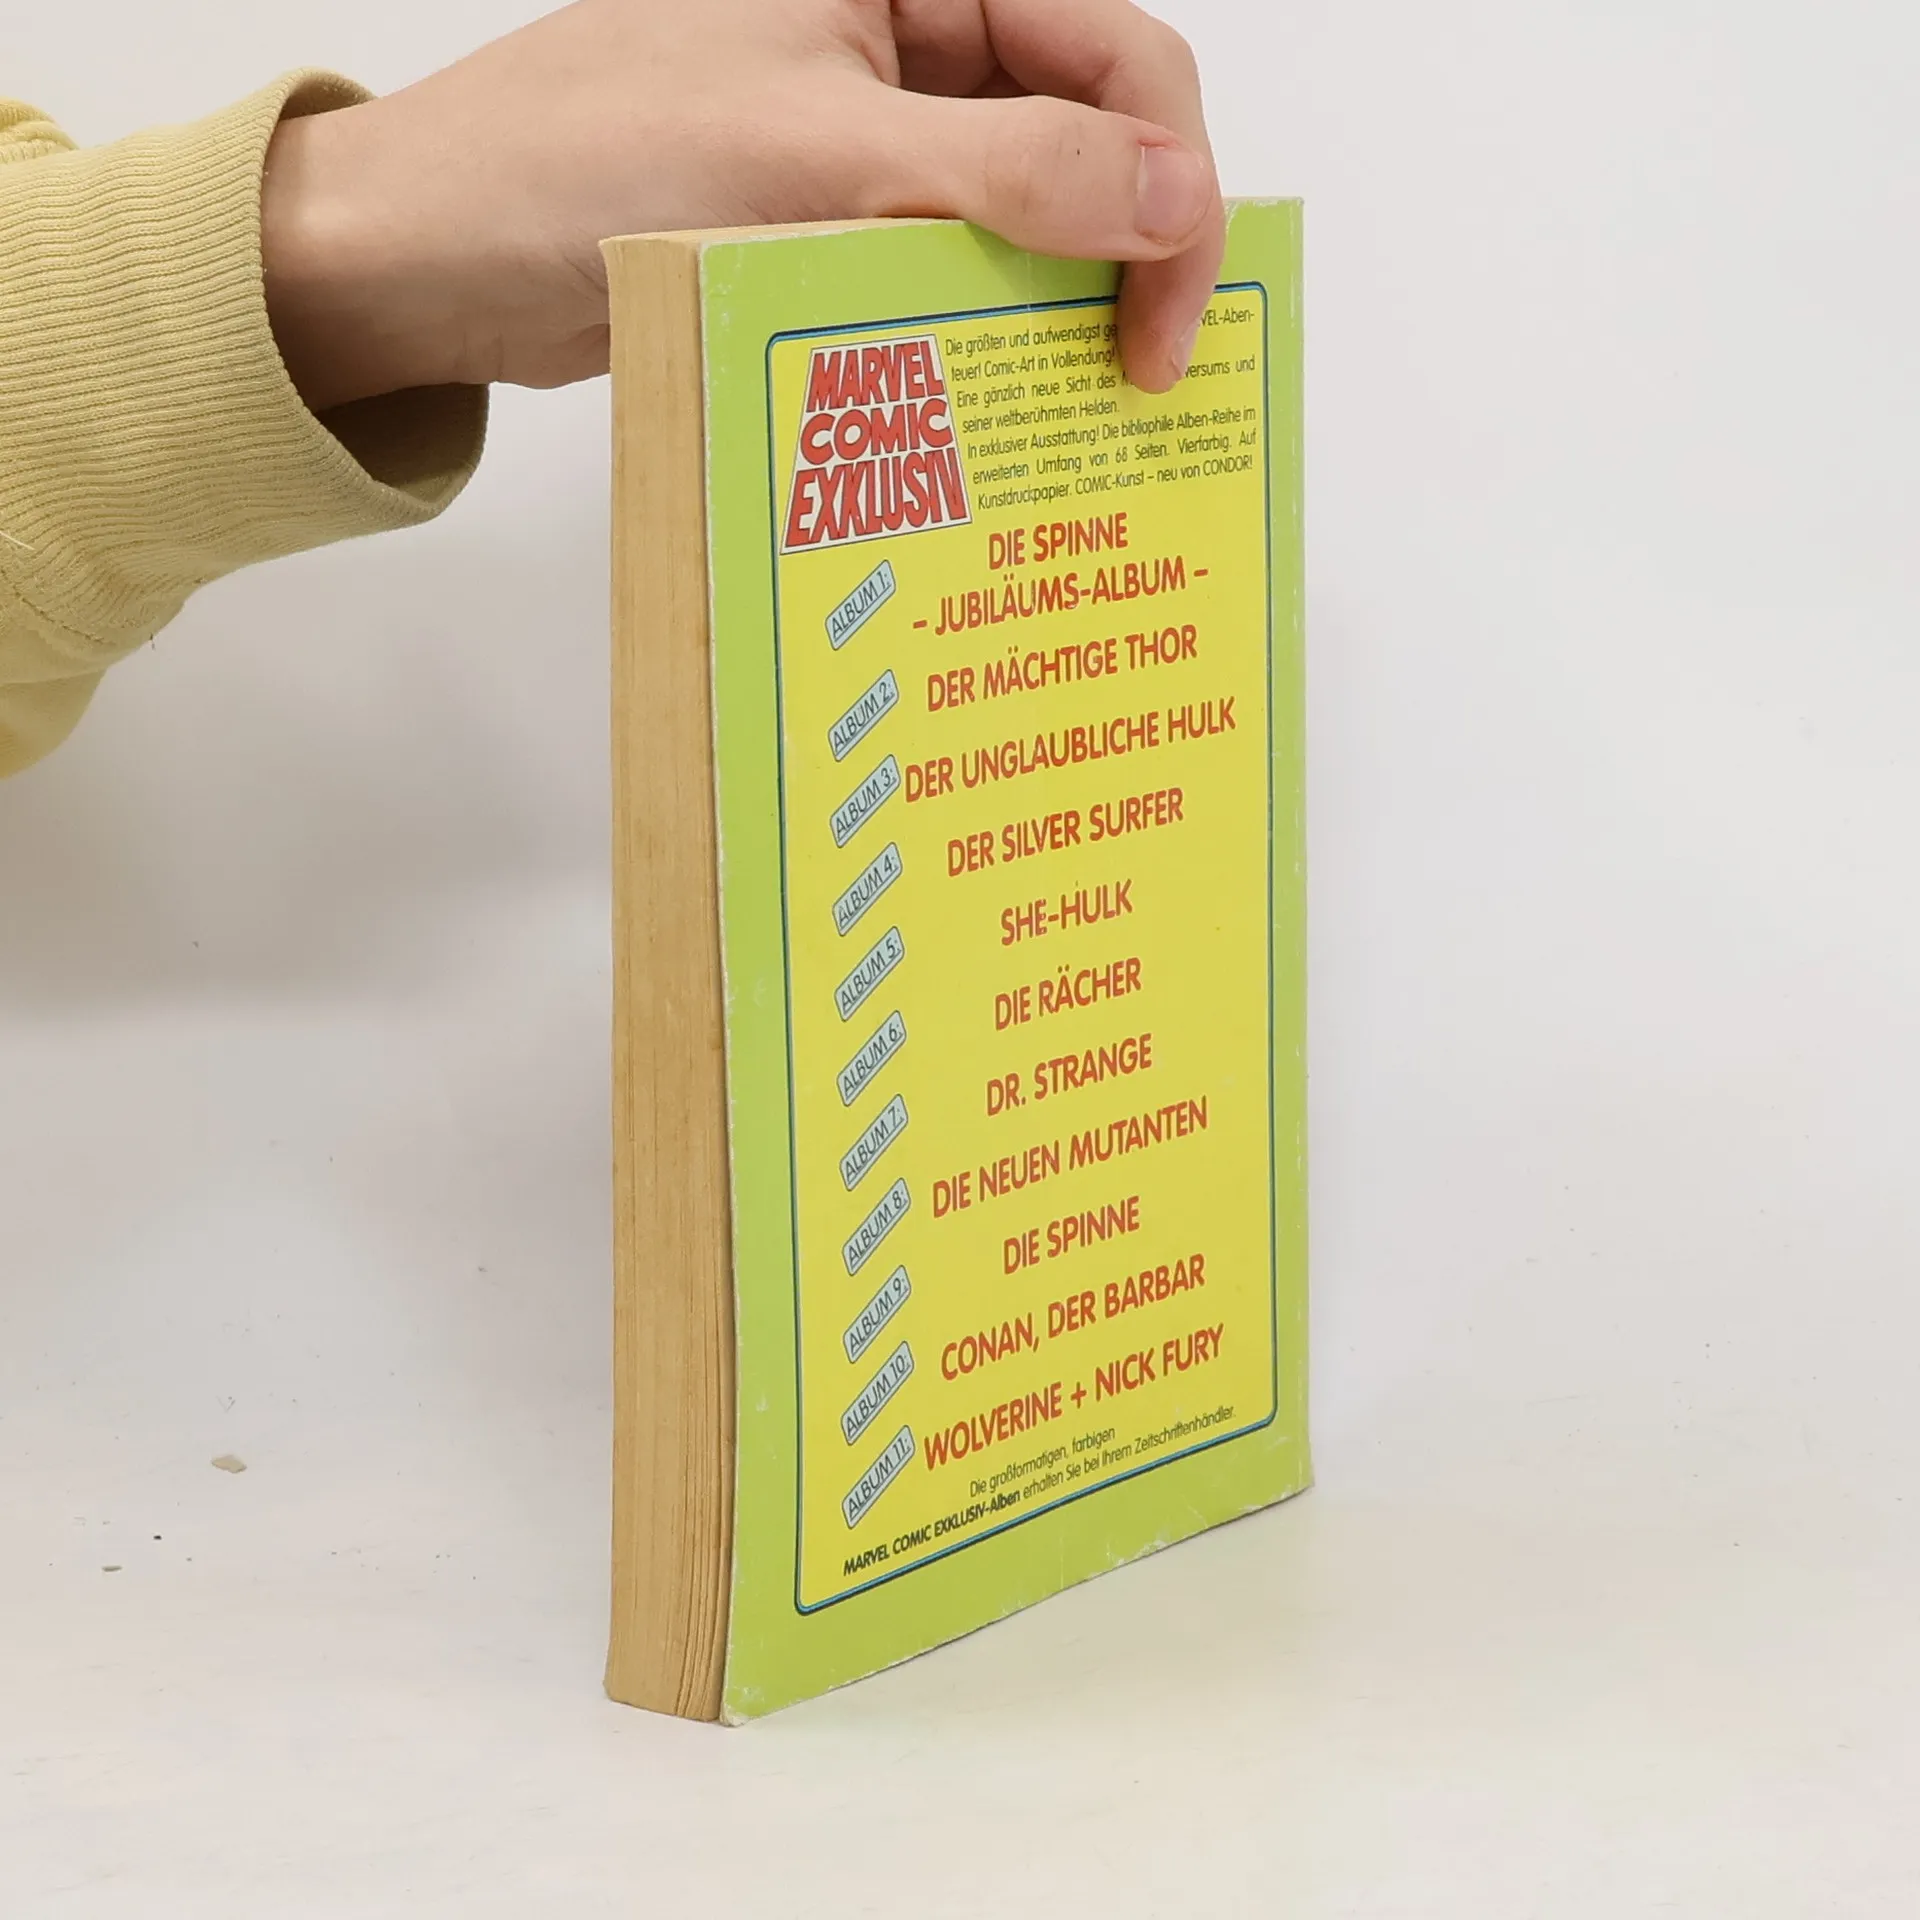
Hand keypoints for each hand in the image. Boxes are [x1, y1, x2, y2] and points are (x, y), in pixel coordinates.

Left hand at [260, 0, 1222, 410]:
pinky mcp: (832, 217)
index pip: (1113, 54)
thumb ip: (1008, 168)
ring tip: (1073, 406)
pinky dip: (983, 328)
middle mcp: (902, 34)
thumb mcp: (817, 154)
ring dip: (1060, 300)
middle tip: (1134, 379)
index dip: (1170, 182)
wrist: (433, 255)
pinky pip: (950, 264)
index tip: (1166, 322)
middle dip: (1128, 246)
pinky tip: (994, 398)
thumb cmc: (583, 161)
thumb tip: (1174, 197)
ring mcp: (868, 130)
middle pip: (1086, 131)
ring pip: (1027, 209)